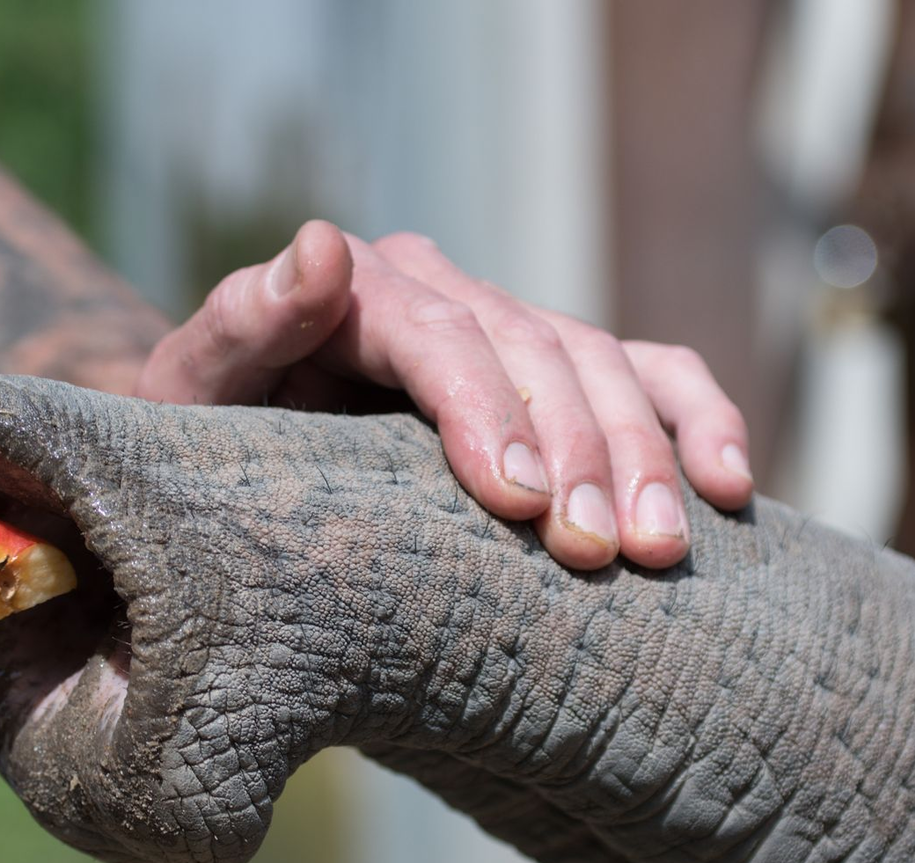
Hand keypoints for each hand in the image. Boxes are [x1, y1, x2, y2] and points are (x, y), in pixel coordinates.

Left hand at [135, 221, 753, 570]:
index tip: (519, 504)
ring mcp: (509, 329)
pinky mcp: (553, 373)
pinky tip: (731, 487)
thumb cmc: (215, 435)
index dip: (487, 413)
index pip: (441, 337)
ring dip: (644, 456)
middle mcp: (446, 295)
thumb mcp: (196, 390)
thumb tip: (319, 245)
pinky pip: (649, 374)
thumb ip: (242, 322)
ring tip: (662, 545)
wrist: (247, 453)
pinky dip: (697, 420)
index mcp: (361, 291)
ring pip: (603, 367)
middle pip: (536, 352)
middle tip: (602, 552)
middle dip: (578, 452)